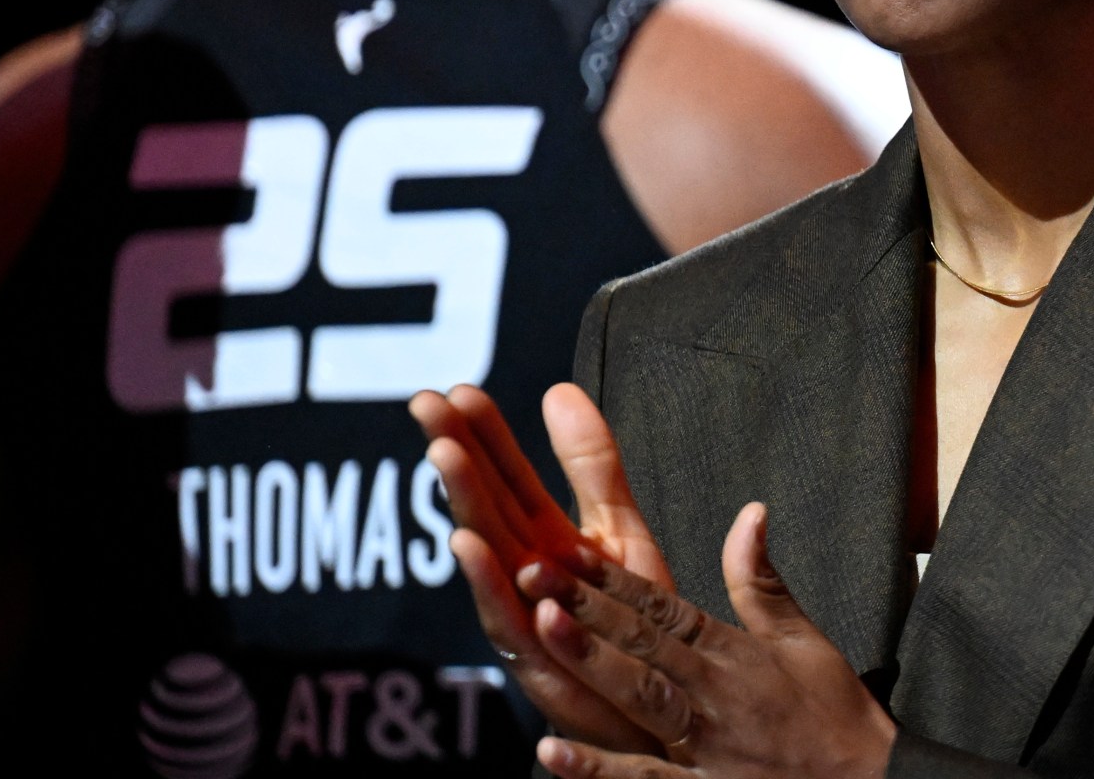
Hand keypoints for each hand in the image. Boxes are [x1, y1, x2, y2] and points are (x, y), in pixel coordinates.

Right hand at [409, 382, 669, 750]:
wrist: (667, 704)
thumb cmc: (636, 623)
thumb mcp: (618, 531)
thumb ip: (591, 466)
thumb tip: (559, 388)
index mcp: (544, 540)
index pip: (505, 477)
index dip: (483, 432)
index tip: (455, 388)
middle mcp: (524, 575)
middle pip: (484, 506)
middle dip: (455, 454)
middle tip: (425, 404)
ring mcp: (526, 618)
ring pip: (487, 557)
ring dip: (463, 507)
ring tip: (446, 457)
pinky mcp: (541, 662)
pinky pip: (509, 619)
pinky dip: (488, 584)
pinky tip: (470, 547)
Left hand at [522, 501, 896, 778]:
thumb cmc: (834, 712)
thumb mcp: (802, 639)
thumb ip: (762, 580)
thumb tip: (751, 511)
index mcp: (732, 652)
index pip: (662, 606)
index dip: (611, 577)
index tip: (565, 547)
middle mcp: (713, 691)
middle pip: (640, 641)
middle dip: (584, 605)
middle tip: (531, 570)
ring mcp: (705, 743)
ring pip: (638, 695)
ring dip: (590, 661)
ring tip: (542, 627)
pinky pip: (642, 778)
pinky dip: (598, 768)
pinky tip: (552, 750)